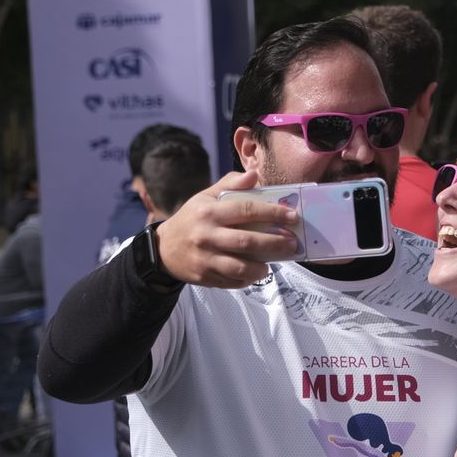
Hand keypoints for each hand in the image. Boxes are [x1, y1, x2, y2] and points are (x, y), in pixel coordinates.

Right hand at [153, 170, 301, 288]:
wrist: (163, 248)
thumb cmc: (192, 218)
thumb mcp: (205, 197)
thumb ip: (231, 185)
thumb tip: (255, 174)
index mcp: (210, 212)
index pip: (247, 210)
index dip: (273, 213)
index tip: (292, 217)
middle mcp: (207, 236)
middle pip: (247, 241)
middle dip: (275, 243)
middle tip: (292, 243)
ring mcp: (205, 259)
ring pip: (239, 267)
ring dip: (261, 268)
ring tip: (272, 264)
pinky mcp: (204, 277)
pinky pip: (231, 281)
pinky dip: (246, 279)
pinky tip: (255, 273)